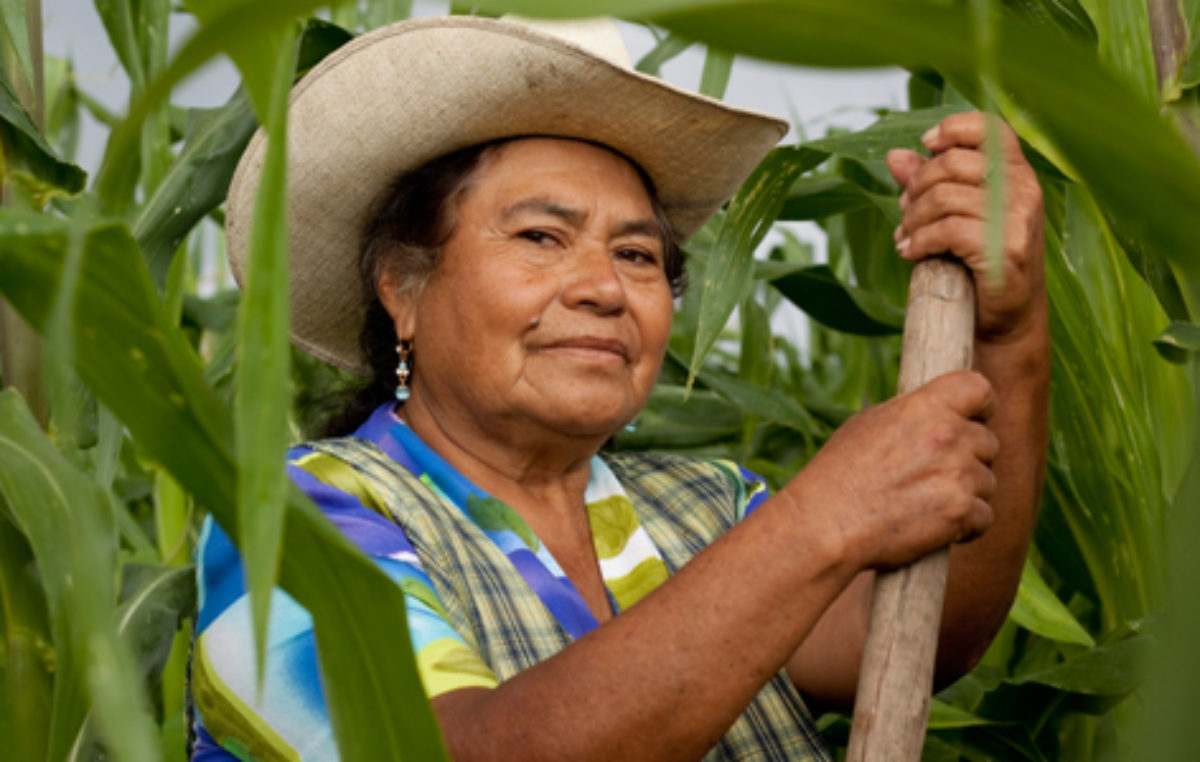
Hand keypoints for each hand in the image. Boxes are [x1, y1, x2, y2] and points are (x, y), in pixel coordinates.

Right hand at [789, 370, 999, 569]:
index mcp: (924, 407)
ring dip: (967, 494)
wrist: (827, 524)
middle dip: (970, 459)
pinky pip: (984, 516)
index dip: (981, 406)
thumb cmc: (838, 475)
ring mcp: (958, 473)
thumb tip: (935, 416)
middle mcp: (947, 435)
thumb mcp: (868, 425)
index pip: (979, 388)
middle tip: (937, 476)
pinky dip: (965, 526)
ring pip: (987, 482)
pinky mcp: (961, 511)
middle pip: (988, 441)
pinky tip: (936, 527)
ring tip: (927, 504)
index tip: (975, 420)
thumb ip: (912, 417)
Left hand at [886, 112, 1045, 343]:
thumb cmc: (978, 263)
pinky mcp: (1006, 248)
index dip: (952, 129)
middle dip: (916, 188)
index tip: (926, 145)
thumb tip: (894, 155)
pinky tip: (910, 251)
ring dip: (912, 219)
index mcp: (1016, 172)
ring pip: (943, 197)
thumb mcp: (955, 215)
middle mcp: (1023, 188)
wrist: (1006, 319)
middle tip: (905, 214)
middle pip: (951, 164)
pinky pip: (947, 230)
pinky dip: (919, 241)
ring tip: (906, 237)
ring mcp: (1018, 218)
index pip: (988, 128)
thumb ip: (928, 182)